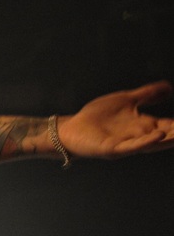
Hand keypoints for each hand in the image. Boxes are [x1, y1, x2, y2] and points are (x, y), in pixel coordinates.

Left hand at [59, 80, 173, 157]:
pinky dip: (147, 141)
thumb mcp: (126, 100)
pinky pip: (134, 146)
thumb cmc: (97, 116)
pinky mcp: (115, 148)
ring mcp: (129, 143)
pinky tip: (158, 134)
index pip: (171, 125)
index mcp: (145, 125)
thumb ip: (147, 94)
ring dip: (171, 138)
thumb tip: (169, 87)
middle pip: (168, 135)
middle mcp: (141, 136)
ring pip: (155, 143)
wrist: (73, 128)